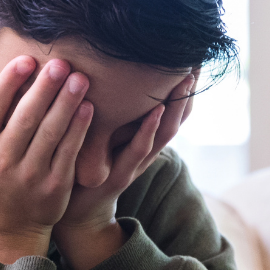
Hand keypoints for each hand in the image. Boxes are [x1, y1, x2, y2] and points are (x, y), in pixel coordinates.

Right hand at [0, 56, 92, 263]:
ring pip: (50, 132)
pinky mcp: (54, 187)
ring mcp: (29, 177)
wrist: (3, 229)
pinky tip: (87, 107)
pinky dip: (79, 129)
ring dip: (67, 102)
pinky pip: (68, 152)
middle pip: (25, 117)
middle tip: (60, 62)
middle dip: (45, 87)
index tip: (26, 59)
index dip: (9, 82)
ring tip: (79, 78)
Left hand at [53, 71, 197, 269]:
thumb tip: (97, 66)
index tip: (191, 54)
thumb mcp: (97, 133)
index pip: (170, 107)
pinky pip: (137, 151)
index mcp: (140, 137)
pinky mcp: (119, 177)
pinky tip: (156, 111)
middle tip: (198, 59)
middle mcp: (143, 149)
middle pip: (175, 116)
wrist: (71, 215)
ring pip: (163, 132)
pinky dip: (148, 131)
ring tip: (186, 79)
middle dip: (187, 89)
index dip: (183, 84)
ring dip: (176, 105)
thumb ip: (104, 107)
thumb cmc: (79, 167)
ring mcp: (133, 164)